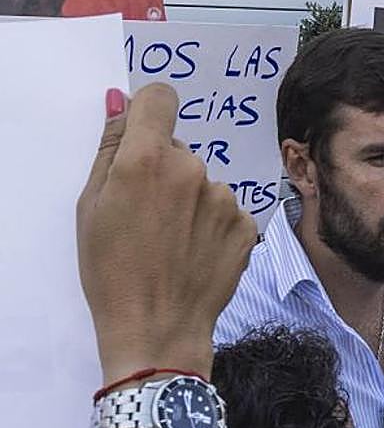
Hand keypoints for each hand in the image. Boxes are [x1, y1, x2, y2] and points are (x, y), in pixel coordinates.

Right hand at [77, 84, 256, 383]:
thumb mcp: (91, 207)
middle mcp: (193, 170)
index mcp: (147, 160)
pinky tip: (195, 254)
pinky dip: (213, 226)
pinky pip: (227, 210)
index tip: (143, 133)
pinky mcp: (248, 224)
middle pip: (179, 151)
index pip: (160, 98)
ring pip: (204, 183)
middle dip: (164, 172)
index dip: (149, 111)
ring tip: (171, 243)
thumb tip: (122, 102)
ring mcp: (226, 199)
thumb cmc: (111, 271)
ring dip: (190, 202)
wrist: (157, 329)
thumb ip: (111, 149)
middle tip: (146, 216)